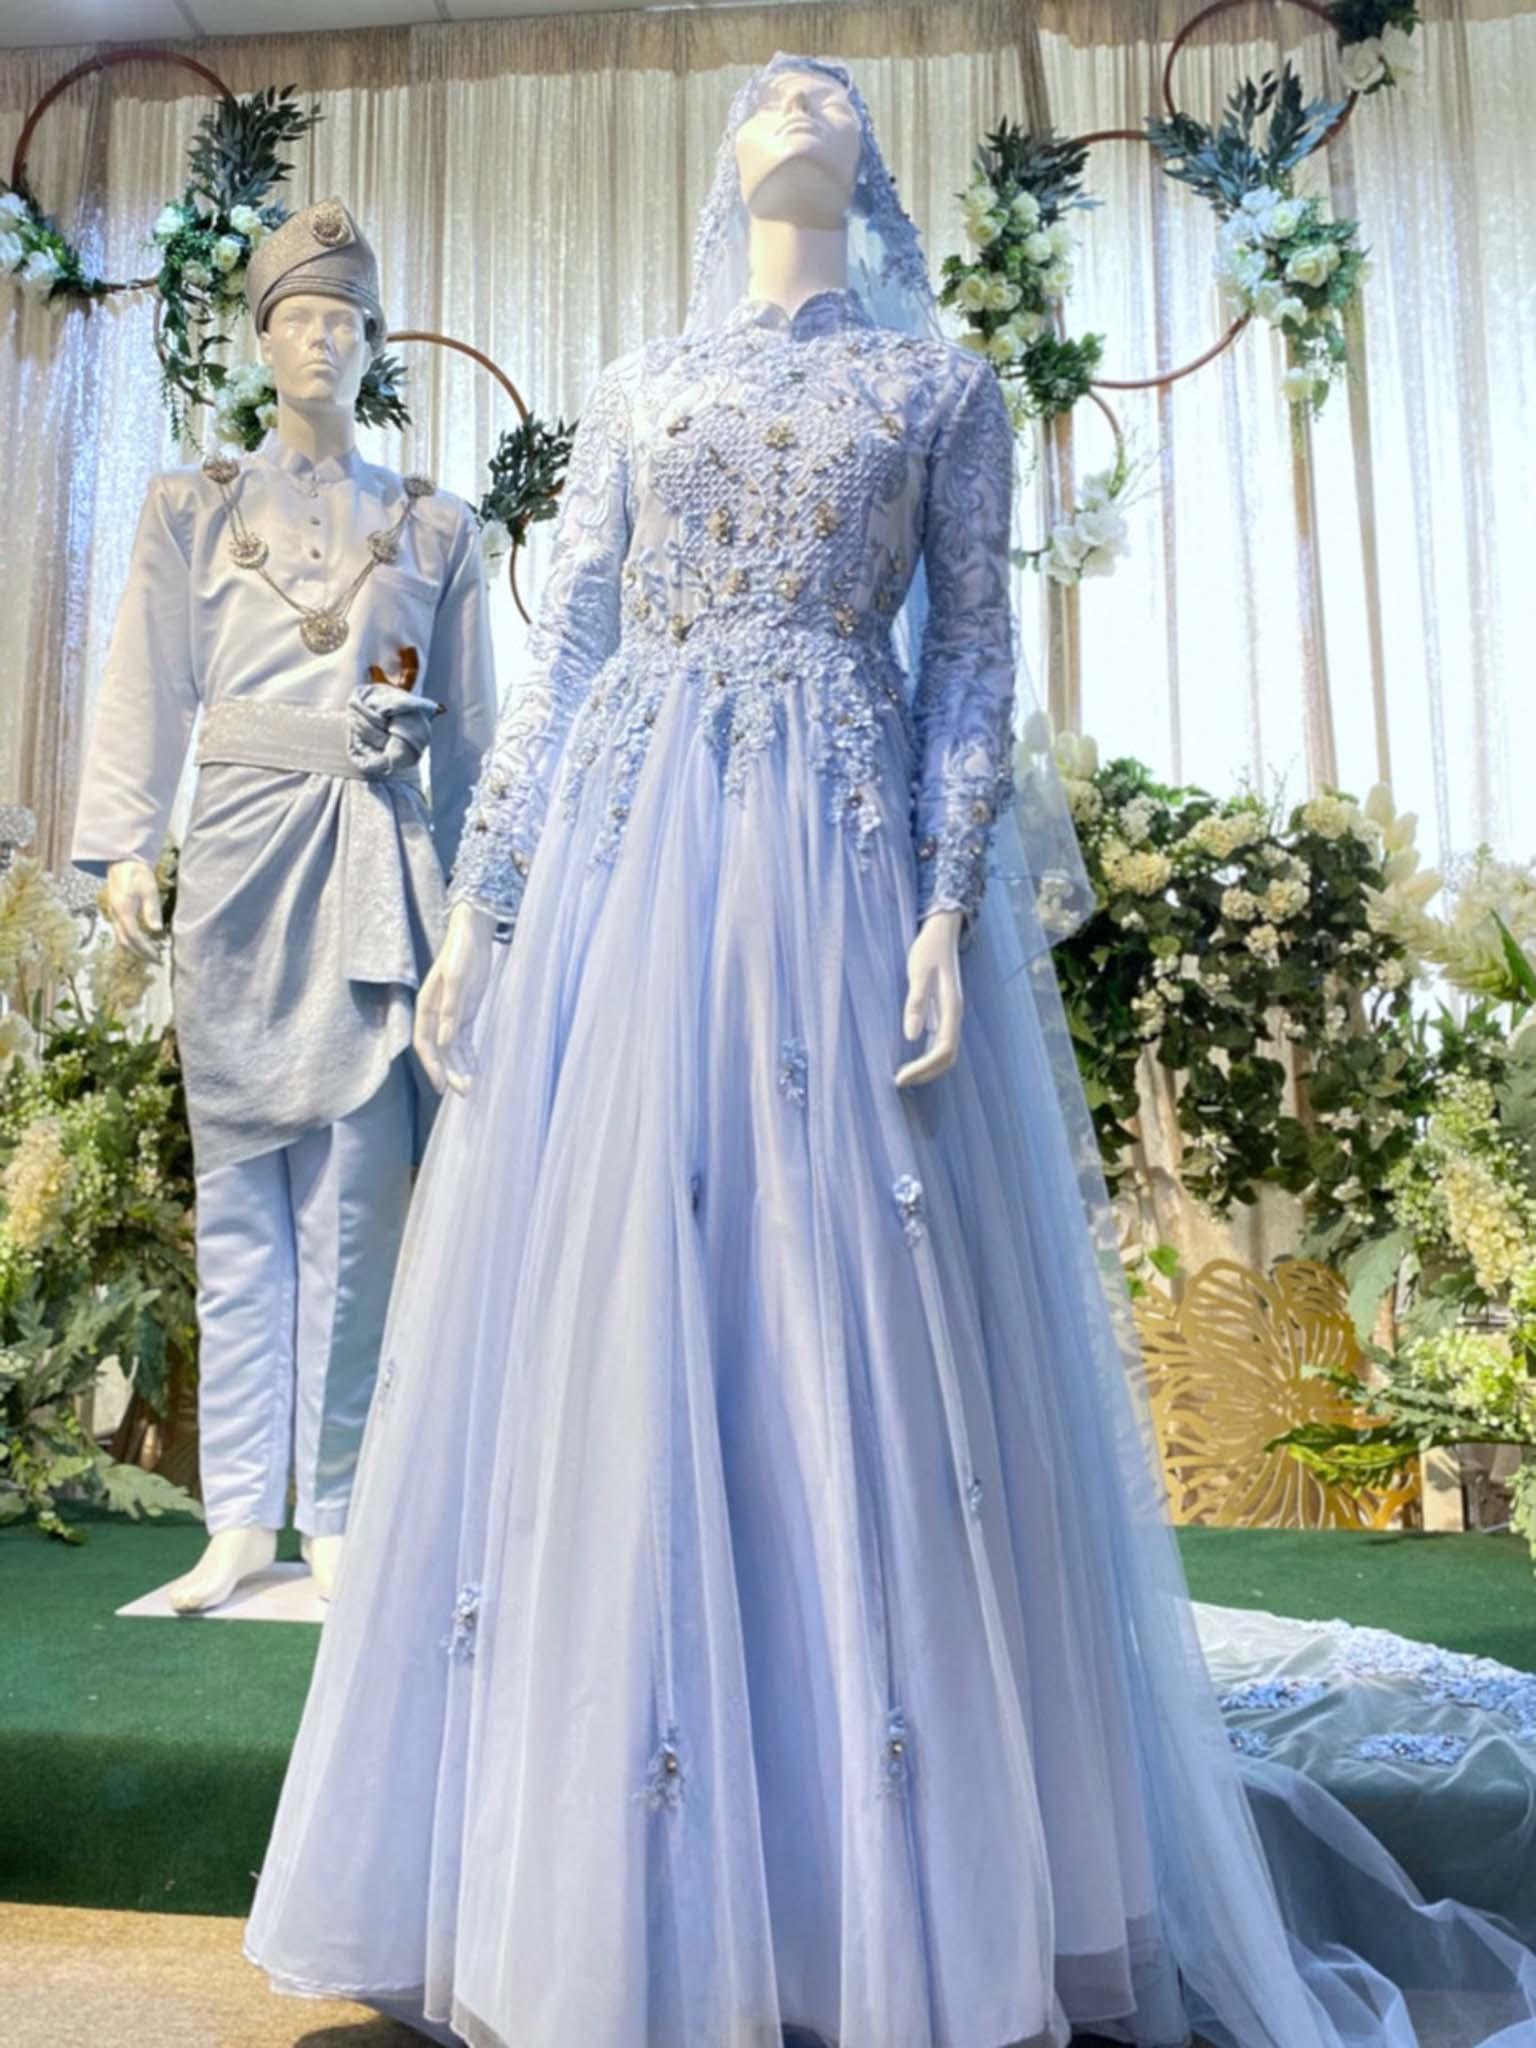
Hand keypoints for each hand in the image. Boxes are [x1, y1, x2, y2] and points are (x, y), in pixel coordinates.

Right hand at [103, 858, 163, 962]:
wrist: (121, 862)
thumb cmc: (137, 874)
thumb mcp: (149, 890)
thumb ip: (152, 910)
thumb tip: (156, 930)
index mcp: (124, 911)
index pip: (134, 937)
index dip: (145, 949)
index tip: (157, 956)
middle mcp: (115, 915)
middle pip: (125, 942)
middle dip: (140, 953)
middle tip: (155, 960)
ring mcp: (113, 913)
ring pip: (121, 938)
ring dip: (135, 949)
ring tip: (150, 954)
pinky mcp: (115, 911)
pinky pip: (121, 931)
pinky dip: (131, 941)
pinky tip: (141, 941)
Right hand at [414, 900, 494, 1096]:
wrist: (473, 933)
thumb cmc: (461, 952)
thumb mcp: (457, 979)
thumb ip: (451, 1010)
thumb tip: (445, 1041)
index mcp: (427, 1006)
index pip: (425, 1043)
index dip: (432, 1066)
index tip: (442, 1086)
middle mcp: (436, 1014)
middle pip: (440, 1051)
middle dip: (450, 1072)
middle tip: (463, 1092)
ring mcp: (451, 1014)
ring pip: (453, 1048)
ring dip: (460, 1068)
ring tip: (470, 1088)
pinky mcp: (465, 1012)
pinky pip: (465, 1040)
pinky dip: (469, 1055)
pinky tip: (475, 1070)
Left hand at [895, 908, 963, 1087]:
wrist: (941, 932)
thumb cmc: (928, 950)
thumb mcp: (918, 973)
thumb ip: (915, 1003)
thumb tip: (910, 1036)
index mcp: (951, 1008)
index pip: (943, 1050)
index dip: (924, 1068)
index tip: (901, 1077)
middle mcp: (954, 1016)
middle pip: (947, 1057)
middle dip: (926, 1073)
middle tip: (898, 1081)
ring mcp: (949, 1015)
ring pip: (945, 1052)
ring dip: (927, 1068)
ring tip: (903, 1076)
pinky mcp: (942, 1012)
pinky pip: (939, 1042)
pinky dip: (926, 1056)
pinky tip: (910, 1060)